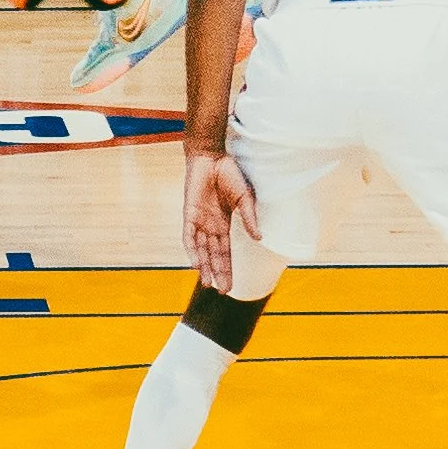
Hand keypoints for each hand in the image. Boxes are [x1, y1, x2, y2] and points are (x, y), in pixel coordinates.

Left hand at [181, 151, 259, 292]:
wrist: (212, 156)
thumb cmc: (229, 174)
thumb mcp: (245, 198)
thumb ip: (249, 218)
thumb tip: (259, 238)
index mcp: (224, 224)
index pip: (225, 252)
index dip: (227, 269)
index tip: (231, 288)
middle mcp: (210, 225)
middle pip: (213, 255)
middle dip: (217, 273)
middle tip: (221, 292)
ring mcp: (199, 220)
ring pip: (200, 249)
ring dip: (203, 265)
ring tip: (207, 283)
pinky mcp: (189, 212)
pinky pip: (188, 234)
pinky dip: (191, 249)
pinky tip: (195, 263)